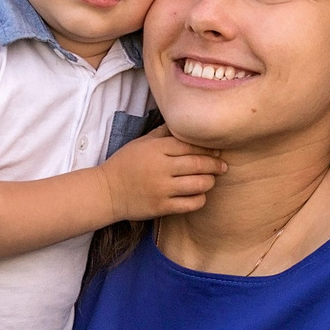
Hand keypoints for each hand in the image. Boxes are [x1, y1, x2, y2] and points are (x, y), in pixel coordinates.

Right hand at [96, 124, 223, 222]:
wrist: (107, 191)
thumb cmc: (126, 164)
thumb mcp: (142, 142)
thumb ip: (164, 133)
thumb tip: (184, 122)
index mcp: (157, 149)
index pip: (191, 145)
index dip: (208, 148)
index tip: (217, 150)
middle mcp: (161, 168)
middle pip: (199, 164)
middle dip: (215, 165)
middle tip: (222, 166)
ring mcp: (162, 189)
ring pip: (199, 184)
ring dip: (210, 181)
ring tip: (211, 180)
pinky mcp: (162, 207)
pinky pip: (191, 204)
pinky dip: (200, 199)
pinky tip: (199, 195)